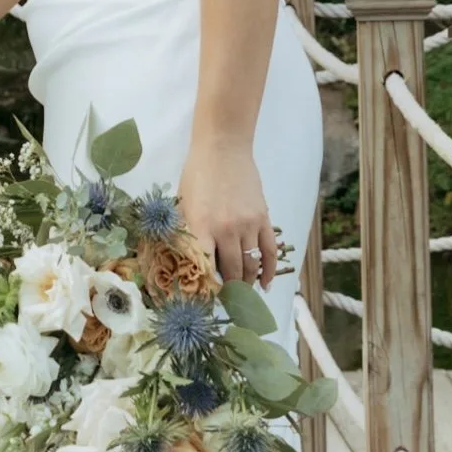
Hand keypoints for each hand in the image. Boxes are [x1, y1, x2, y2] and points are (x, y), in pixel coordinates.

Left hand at [179, 138, 276, 289]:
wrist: (223, 147)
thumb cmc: (196, 176)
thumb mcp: (182, 207)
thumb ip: (188, 236)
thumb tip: (189, 268)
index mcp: (202, 228)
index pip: (205, 270)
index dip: (205, 291)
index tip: (204, 304)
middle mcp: (226, 230)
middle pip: (231, 273)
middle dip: (229, 292)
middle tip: (225, 302)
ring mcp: (248, 224)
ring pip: (251, 265)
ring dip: (247, 283)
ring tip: (241, 295)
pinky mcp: (263, 218)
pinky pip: (269, 251)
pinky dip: (268, 270)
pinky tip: (264, 285)